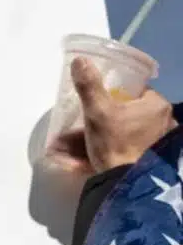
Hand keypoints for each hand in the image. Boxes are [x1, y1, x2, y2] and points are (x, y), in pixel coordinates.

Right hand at [49, 57, 176, 173]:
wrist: (124, 183)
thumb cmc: (115, 144)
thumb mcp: (97, 112)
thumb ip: (89, 87)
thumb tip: (80, 60)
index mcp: (157, 105)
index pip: (137, 93)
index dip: (117, 97)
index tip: (101, 105)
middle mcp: (166, 122)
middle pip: (134, 113)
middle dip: (114, 119)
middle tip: (94, 127)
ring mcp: (162, 144)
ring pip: (134, 133)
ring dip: (115, 137)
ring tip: (96, 145)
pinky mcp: (155, 162)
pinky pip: (136, 150)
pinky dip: (121, 151)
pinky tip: (106, 157)